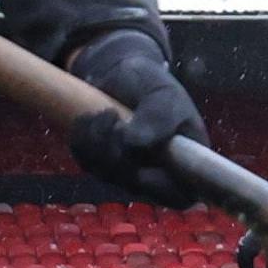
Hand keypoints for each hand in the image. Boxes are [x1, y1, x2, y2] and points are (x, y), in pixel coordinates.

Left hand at [64, 29, 206, 206]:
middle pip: (134, 184)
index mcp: (186, 161)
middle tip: (113, 117)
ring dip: (96, 140)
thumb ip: (159, 118)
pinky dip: (82, 139)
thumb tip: (136, 146)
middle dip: (116, 151)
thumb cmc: (152, 83)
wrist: (123, 72)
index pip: (181, 195)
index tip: (143, 168)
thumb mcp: (164, 94)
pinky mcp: (101, 165)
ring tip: (104, 112)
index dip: (160, 187)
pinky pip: (85, 162)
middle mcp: (157, 173)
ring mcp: (127, 172)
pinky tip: (90, 118)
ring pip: (105, 173)